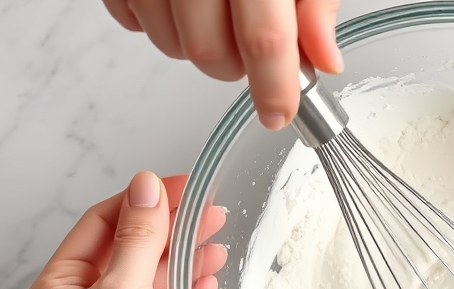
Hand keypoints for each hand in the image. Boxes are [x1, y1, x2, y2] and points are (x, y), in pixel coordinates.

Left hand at [20, 172, 228, 288]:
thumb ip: (139, 236)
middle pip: (133, 252)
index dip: (142, 202)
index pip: (101, 226)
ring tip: (217, 244)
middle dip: (174, 230)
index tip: (179, 186)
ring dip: (187, 260)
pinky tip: (209, 279)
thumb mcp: (123, 287)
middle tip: (210, 210)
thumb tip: (145, 186)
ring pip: (156, 282)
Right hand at [102, 0, 342, 129]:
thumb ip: (314, 0)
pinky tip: (182, 2)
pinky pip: (129, 15)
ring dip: (196, 48)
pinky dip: (157, 23)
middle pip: (208, 49)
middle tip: (256, 51)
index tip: (279, 112)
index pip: (264, 39)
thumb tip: (323, 58)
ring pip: (166, 41)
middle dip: (235, 68)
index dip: (274, 87)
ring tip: (219, 16)